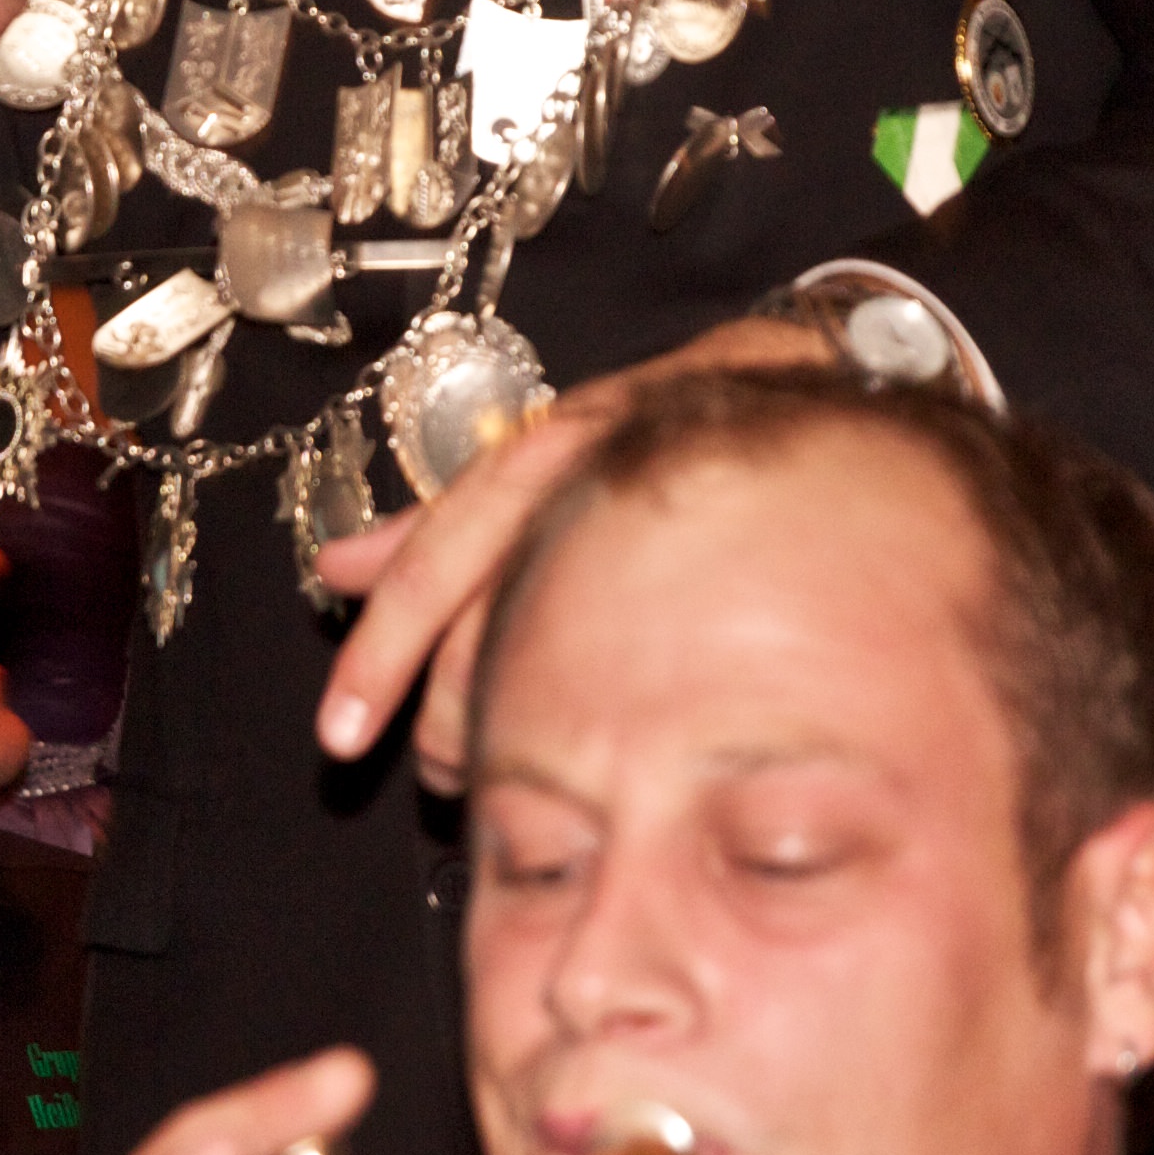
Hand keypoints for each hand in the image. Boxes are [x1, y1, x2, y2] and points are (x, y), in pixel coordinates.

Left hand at [309, 311, 827, 786]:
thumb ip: (438, 522)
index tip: (338, 732)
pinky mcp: (754, 553)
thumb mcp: (539, 461)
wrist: (818, 376)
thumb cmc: (657, 430)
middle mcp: (605, 478)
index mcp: (543, 453)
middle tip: (440, 771)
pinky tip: (618, 755)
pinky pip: (684, 654)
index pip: (440, 562)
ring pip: (584, 647)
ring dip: (529, 727)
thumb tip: (335, 571)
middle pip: (506, 623)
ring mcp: (681, 516)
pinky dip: (636, 710)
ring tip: (504, 778)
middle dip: (459, 715)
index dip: (383, 654)